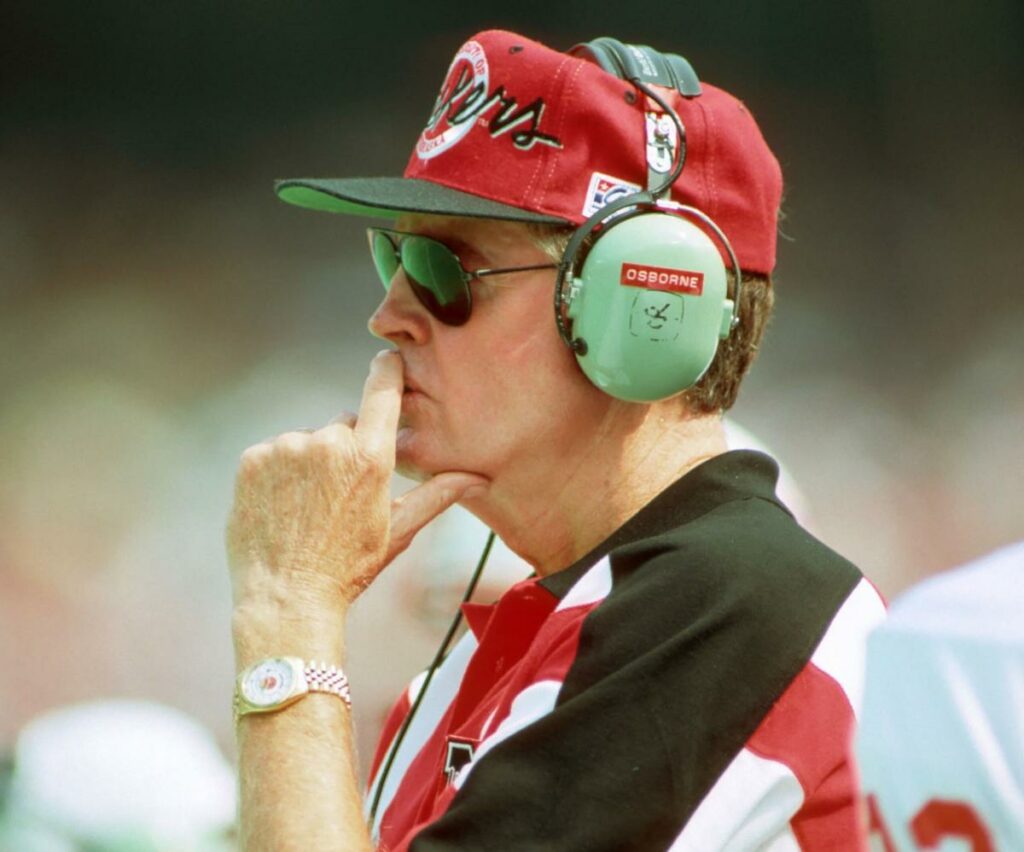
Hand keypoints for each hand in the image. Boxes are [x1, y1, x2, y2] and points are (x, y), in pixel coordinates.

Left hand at [226, 350, 486, 616]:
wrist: (287, 598)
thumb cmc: (348, 569)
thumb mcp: (398, 530)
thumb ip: (438, 494)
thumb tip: (479, 478)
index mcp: (370, 457)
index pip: (382, 389)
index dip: (387, 370)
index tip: (388, 359)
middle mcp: (328, 442)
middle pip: (344, 425)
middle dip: (347, 450)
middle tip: (342, 495)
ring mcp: (286, 448)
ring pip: (308, 440)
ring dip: (311, 462)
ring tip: (310, 507)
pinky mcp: (253, 459)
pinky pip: (274, 453)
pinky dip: (279, 473)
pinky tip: (284, 506)